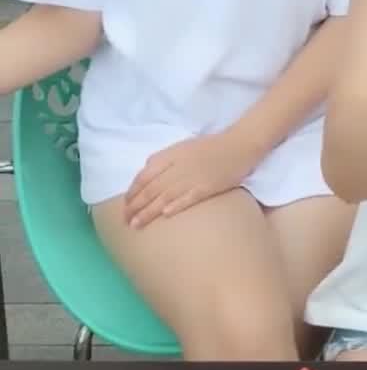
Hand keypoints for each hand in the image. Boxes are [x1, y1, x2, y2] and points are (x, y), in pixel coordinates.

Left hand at [125, 132, 252, 228]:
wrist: (239, 145)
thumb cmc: (211, 147)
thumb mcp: (183, 146)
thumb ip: (164, 158)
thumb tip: (147, 169)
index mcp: (171, 155)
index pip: (144, 175)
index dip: (132, 191)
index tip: (125, 205)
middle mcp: (178, 166)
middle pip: (151, 188)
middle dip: (135, 206)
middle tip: (124, 221)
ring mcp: (192, 176)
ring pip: (164, 196)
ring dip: (148, 211)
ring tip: (136, 224)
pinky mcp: (207, 186)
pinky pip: (188, 197)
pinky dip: (175, 206)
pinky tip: (164, 215)